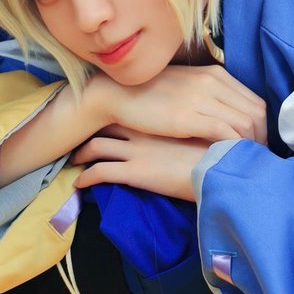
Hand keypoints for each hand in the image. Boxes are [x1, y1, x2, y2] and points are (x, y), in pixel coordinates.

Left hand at [72, 124, 209, 200]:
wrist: (218, 169)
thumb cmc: (219, 153)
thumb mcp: (208, 134)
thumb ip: (196, 129)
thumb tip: (192, 130)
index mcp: (160, 120)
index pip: (129, 109)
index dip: (116, 112)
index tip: (106, 115)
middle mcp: (144, 131)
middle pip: (108, 123)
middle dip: (92, 128)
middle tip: (82, 133)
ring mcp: (136, 150)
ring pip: (97, 146)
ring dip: (82, 153)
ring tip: (74, 159)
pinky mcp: (133, 172)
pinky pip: (99, 173)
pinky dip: (85, 178)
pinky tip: (79, 184)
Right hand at [89, 63, 266, 144]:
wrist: (118, 94)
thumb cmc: (152, 94)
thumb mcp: (188, 86)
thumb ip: (211, 95)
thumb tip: (233, 115)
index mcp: (215, 74)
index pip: (255, 101)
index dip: (262, 127)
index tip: (257, 145)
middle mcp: (213, 82)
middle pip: (256, 113)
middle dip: (261, 138)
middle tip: (255, 157)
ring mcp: (201, 98)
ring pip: (246, 123)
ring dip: (251, 146)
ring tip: (244, 162)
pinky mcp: (188, 117)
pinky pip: (225, 132)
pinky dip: (234, 147)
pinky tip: (229, 158)